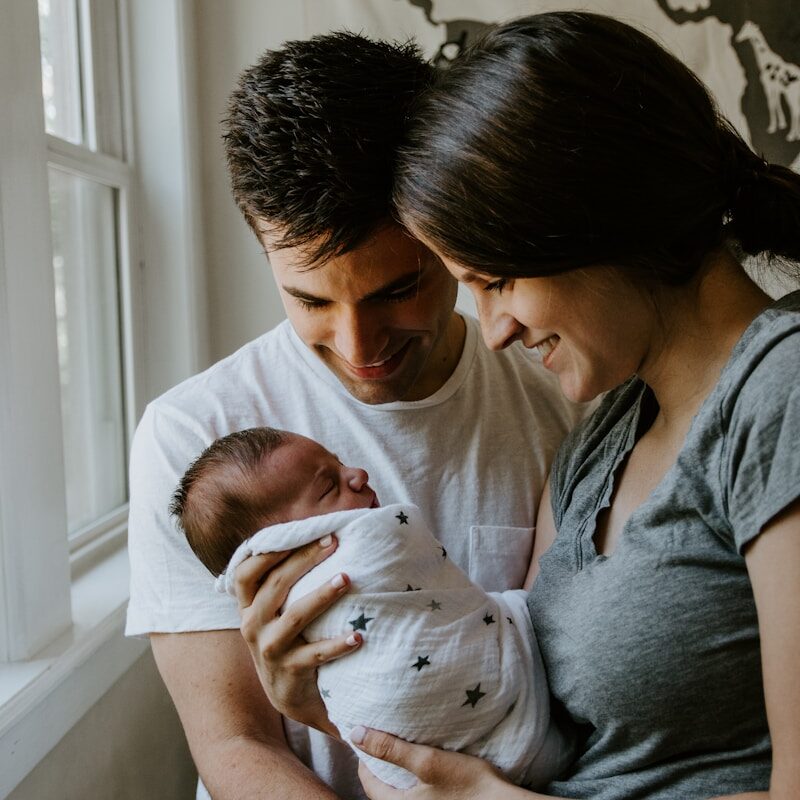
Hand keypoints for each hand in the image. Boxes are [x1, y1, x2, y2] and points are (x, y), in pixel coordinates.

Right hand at [234, 535, 361, 736]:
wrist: (289, 695)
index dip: (269, 552)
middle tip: (333, 542)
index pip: (247, 573)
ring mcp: (270, 650)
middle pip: (276, 585)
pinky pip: (316, 654)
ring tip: (346, 579)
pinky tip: (358, 635)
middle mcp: (253, 626)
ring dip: (322, 595)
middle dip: (305, 560)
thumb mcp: (275, 612)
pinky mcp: (290, 672)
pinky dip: (338, 644)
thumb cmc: (288, 639)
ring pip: (295, 616)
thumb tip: (320, 536)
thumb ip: (284, 582)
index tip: (301, 533)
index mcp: (249, 606)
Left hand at [352, 727, 510, 799]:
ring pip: (400, 795)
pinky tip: (425, 769)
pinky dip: (414, 783)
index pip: (369, 784)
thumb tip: (356, 735)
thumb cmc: (468, 785)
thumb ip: (390, 748)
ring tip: (403, 752)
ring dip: (398, 775)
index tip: (367, 737)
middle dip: (381, 767)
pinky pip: (417, 798)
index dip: (365, 758)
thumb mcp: (428, 761)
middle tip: (383, 742)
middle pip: (383, 791)